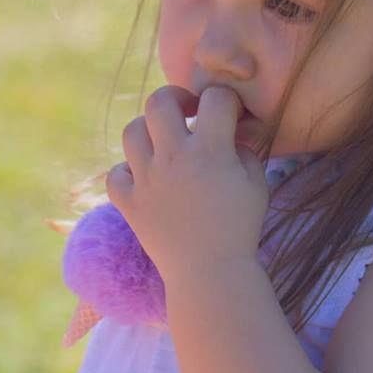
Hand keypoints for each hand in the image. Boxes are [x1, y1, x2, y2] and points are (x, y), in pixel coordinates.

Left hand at [105, 85, 270, 289]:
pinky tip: (146, 178)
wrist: (210, 274)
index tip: (230, 114)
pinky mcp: (128, 202)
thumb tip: (232, 134)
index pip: (215, 99)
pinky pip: (116, 173)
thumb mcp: (257, 184)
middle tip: (188, 111)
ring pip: (132, 131)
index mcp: (210, 151)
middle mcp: (173, 158)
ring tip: (164, 143)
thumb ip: (245, 150)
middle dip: (176, 98)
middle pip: (159, 102)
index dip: (226, 100)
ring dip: (150, 130)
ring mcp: (146, 179)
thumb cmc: (240, 229)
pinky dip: (128, 171)